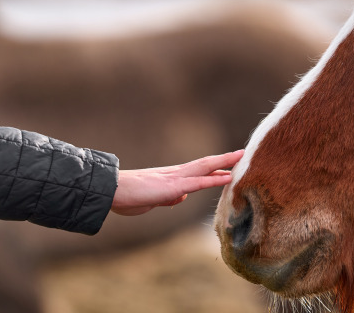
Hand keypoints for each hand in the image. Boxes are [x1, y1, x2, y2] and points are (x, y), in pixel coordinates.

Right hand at [110, 150, 243, 215]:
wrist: (112, 191)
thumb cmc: (127, 197)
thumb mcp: (152, 200)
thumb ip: (167, 198)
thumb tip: (181, 197)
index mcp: (169, 179)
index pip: (197, 172)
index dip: (213, 169)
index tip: (227, 168)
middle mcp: (175, 174)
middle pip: (204, 164)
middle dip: (224, 160)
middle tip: (241, 154)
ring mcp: (175, 179)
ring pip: (205, 167)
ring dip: (224, 162)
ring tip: (241, 157)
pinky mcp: (173, 187)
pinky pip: (198, 183)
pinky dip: (214, 179)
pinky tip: (228, 177)